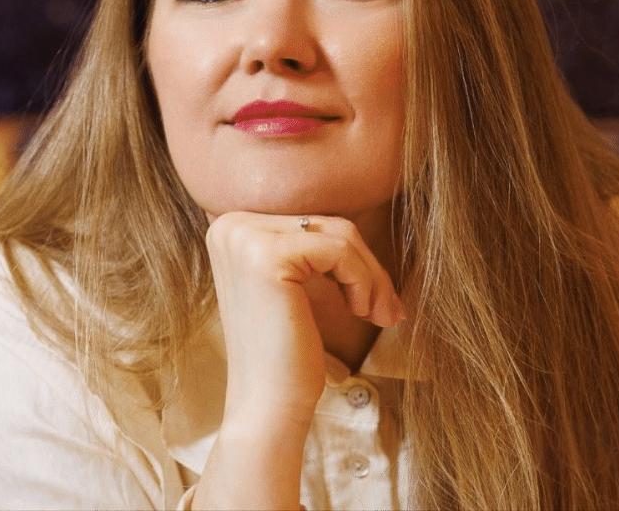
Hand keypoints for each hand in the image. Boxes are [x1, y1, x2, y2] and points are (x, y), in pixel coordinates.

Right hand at [204, 210, 404, 427]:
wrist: (266, 406)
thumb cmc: (286, 352)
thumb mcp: (292, 285)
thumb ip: (307, 245)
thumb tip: (359, 212)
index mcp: (231, 227)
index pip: (310, 222)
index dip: (351, 257)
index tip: (373, 297)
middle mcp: (230, 225)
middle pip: (326, 223)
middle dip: (366, 266)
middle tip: (387, 309)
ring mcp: (244, 238)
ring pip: (339, 234)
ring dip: (371, 276)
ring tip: (378, 314)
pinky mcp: (267, 256)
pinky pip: (340, 250)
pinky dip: (363, 281)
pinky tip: (361, 312)